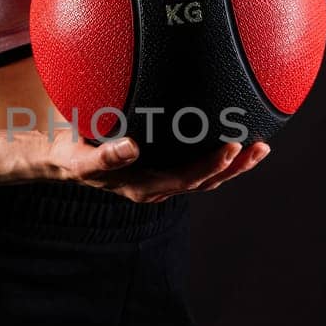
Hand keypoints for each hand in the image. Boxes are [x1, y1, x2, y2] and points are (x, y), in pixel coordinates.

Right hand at [51, 135, 270, 202]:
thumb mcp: (80, 157)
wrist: (64, 160)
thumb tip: (131, 147)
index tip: (231, 145)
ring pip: (206, 178)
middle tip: (259, 145)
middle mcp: (158, 187)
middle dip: (234, 167)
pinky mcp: (164, 168)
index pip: (186, 180)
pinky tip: (237, 137)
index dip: (211, 166)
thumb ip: (104, 156)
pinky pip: (198, 165)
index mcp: (143, 187)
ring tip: (261, 147)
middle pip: (205, 182)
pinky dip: (220, 157)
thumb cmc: (73, 155)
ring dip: (235, 165)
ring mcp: (163, 179)